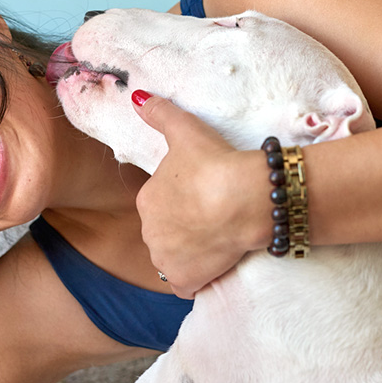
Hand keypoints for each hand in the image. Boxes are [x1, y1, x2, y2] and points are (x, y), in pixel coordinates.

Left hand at [132, 91, 272, 297]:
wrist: (245, 200)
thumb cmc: (215, 163)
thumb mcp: (185, 131)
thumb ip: (159, 113)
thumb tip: (136, 97)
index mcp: (147, 199)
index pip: (160, 202)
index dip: (183, 199)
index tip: (205, 194)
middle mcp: (150, 232)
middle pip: (166, 231)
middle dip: (184, 227)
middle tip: (214, 216)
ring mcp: (166, 259)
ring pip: (173, 258)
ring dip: (189, 253)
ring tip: (216, 239)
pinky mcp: (185, 280)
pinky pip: (186, 285)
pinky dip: (196, 279)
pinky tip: (213, 266)